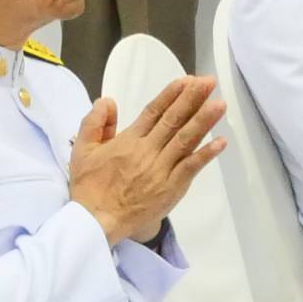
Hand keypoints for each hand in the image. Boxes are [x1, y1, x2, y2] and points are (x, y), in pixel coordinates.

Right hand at [68, 76, 226, 246]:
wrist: (96, 221)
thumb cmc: (89, 187)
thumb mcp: (81, 151)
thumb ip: (94, 123)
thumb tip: (108, 100)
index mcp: (127, 140)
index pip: (153, 112)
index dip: (171, 95)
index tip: (186, 80)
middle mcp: (147, 150)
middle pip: (173, 120)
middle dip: (192, 99)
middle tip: (208, 82)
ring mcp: (161, 169)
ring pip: (185, 140)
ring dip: (204, 120)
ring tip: (219, 103)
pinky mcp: (171, 187)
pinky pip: (191, 167)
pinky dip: (206, 154)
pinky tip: (221, 142)